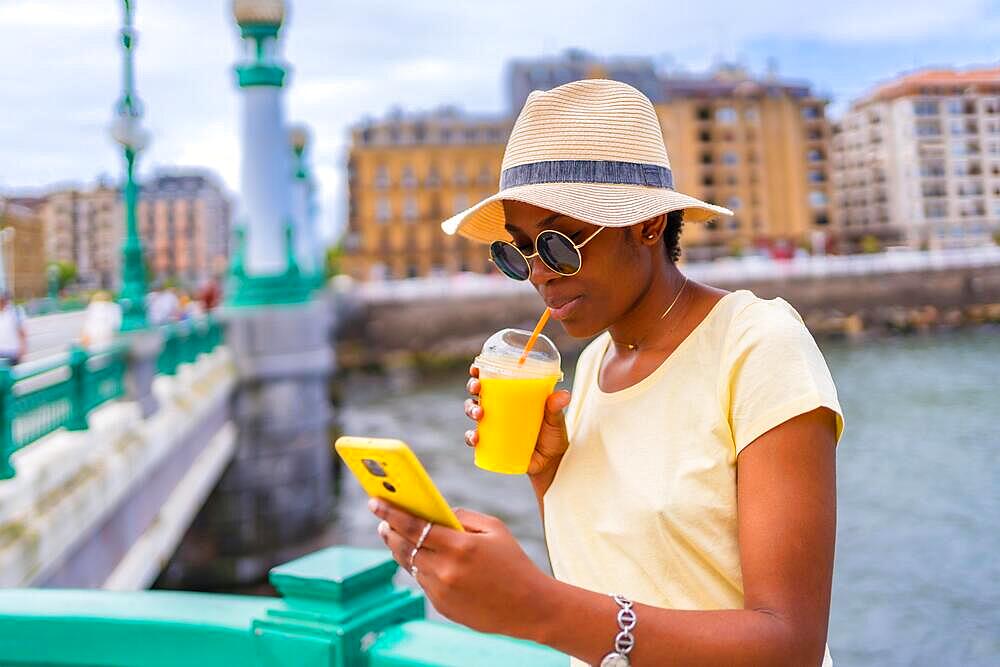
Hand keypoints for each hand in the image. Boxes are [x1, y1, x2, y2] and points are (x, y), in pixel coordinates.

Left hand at [371, 498, 552, 638]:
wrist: (530, 606)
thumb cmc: (513, 562)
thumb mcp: (494, 528)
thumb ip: (462, 516)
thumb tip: (433, 512)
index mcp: (460, 546)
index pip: (414, 525)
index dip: (391, 512)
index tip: (375, 501)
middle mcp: (446, 570)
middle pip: (403, 546)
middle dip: (389, 530)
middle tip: (381, 519)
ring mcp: (442, 591)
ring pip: (410, 565)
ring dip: (399, 549)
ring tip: (393, 535)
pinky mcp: (442, 606)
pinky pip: (423, 581)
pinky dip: (419, 566)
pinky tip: (419, 557)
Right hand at [464, 364, 571, 475]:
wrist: (551, 462)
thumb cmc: (553, 435)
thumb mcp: (555, 419)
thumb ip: (556, 407)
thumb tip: (564, 395)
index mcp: (512, 395)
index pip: (493, 378)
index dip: (481, 370)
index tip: (477, 367)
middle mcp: (499, 408)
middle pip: (478, 392)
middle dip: (472, 386)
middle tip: (477, 388)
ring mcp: (493, 425)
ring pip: (473, 412)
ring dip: (470, 410)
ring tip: (479, 414)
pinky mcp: (491, 443)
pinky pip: (475, 438)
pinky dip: (471, 437)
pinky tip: (475, 438)